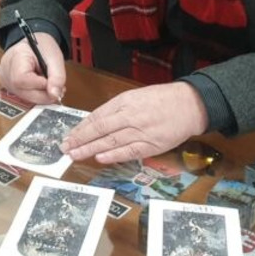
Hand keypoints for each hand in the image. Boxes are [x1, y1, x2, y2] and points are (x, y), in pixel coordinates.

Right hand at [0, 31, 65, 105]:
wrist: (32, 43)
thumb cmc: (41, 46)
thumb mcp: (54, 57)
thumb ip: (57, 77)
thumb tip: (55, 95)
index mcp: (14, 58)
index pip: (21, 79)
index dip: (39, 85)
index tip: (51, 81)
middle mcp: (6, 72)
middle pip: (23, 92)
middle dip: (44, 95)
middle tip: (57, 88)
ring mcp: (6, 81)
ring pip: (25, 97)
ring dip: (41, 96)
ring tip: (49, 85)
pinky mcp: (10, 87)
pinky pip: (24, 97)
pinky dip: (36, 95)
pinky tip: (42, 87)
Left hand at [62, 82, 207, 164]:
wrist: (189, 104)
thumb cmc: (161, 100)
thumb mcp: (134, 97)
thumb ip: (115, 110)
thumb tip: (95, 123)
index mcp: (124, 102)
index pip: (96, 116)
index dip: (80, 128)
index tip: (68, 136)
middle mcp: (130, 116)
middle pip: (99, 129)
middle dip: (80, 139)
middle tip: (65, 148)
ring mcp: (141, 131)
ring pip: (111, 141)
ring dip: (91, 149)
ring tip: (76, 154)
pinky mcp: (152, 145)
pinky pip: (129, 151)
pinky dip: (114, 155)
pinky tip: (100, 158)